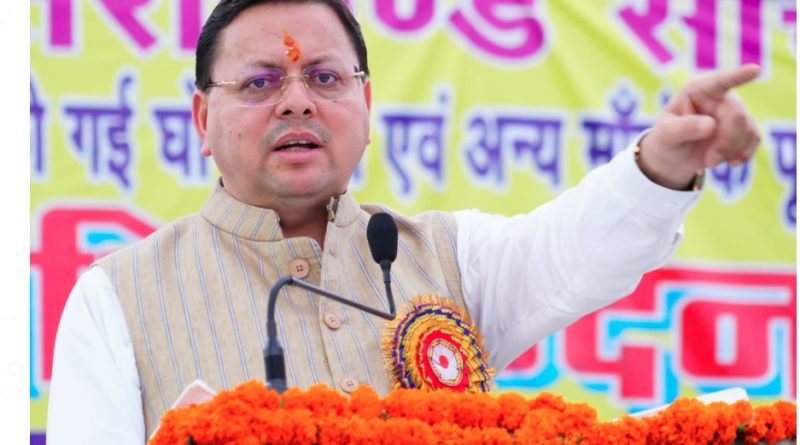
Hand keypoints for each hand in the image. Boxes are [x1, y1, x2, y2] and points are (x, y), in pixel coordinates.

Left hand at [638, 64, 761, 189]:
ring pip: (747, 128)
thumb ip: (683, 128)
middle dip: (725, 142)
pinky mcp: (744, 126)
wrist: (674, 158)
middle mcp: (719, 95)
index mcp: (697, 90)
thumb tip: (711, 125)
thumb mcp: (666, 135)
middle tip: (709, 162)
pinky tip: (730, 162)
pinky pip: (754, 138)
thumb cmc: (667, 139)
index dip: (738, 76)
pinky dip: (742, 154)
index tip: (755, 70)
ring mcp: (734, 110)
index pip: (720, 81)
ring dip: (731, 151)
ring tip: (710, 161)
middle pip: (736, 115)